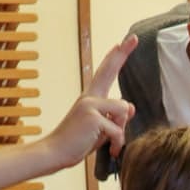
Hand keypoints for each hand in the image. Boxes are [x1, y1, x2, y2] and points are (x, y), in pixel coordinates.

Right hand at [42, 35, 137, 169]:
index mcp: (91, 98)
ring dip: (122, 131)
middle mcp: (90, 97)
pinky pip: (119, 129)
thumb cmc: (77, 143)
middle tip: (133, 37)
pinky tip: (112, 150)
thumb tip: (131, 107)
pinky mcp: (93, 117)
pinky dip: (118, 143)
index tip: (126, 41)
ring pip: (123, 110)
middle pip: (109, 70)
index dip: (116, 57)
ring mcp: (90, 104)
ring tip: (111, 143)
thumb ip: (114, 118)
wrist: (55, 152)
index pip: (106, 73)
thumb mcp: (101, 130)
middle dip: (122, 53)